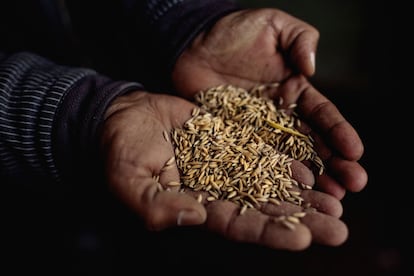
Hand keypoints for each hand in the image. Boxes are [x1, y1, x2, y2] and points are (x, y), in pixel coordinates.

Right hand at [100, 91, 348, 249]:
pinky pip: (261, 152)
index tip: (301, 240)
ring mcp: (227, 164)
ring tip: (336, 201)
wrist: (126, 117)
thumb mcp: (130, 181)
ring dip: (303, 194)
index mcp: (196, 206)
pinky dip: (285, 161)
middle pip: (265, 209)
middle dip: (301, 220)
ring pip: (271, 183)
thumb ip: (157, 205)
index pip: (238, 225)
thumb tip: (194, 216)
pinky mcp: (230, 140)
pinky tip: (310, 169)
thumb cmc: (121, 152)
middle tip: (337, 228)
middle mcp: (218, 190)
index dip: (268, 233)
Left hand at [172, 8, 366, 198]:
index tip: (355, 152)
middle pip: (309, 143)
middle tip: (352, 186)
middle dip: (333, 164)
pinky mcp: (231, 138)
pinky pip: (250, 159)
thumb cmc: (234, 31)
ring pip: (285, 158)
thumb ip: (300, 40)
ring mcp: (255, 130)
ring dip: (307, 178)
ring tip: (327, 198)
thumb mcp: (274, 25)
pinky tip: (281, 193)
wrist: (192, 43)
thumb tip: (312, 69)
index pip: (321, 114)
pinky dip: (266, 176)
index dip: (338, 132)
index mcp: (294, 90)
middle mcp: (278, 115)